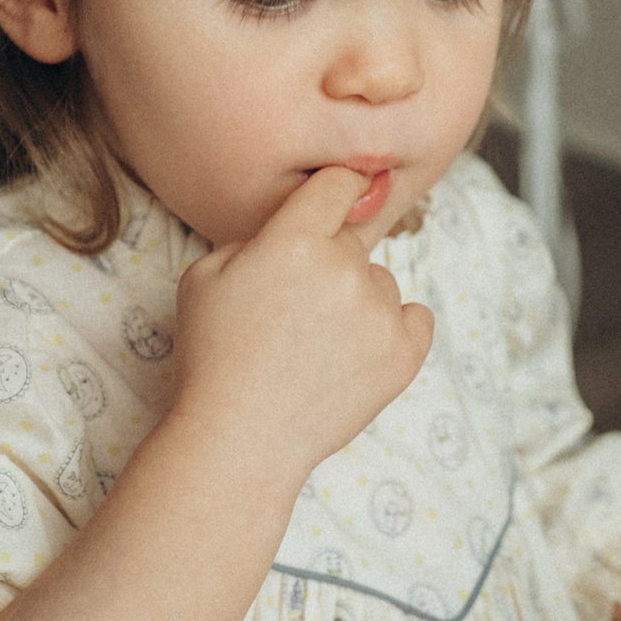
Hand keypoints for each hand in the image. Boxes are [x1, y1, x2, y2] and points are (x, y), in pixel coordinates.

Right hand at [169, 166, 434, 478]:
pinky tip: (361, 348)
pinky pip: (416, 317)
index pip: (339, 183)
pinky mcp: (404, 355)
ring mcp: (379, 312)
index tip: (340, 194)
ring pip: (380, 281)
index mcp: (294, 240)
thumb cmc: (214, 356)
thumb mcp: (204, 274)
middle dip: (328, 261)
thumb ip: (255, 236)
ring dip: (358, 299)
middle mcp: (344, 268)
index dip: (339, 187)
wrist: (240, 437)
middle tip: (296, 308)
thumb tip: (293, 225)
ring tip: (317, 345)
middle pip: (353, 240)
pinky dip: (396, 328)